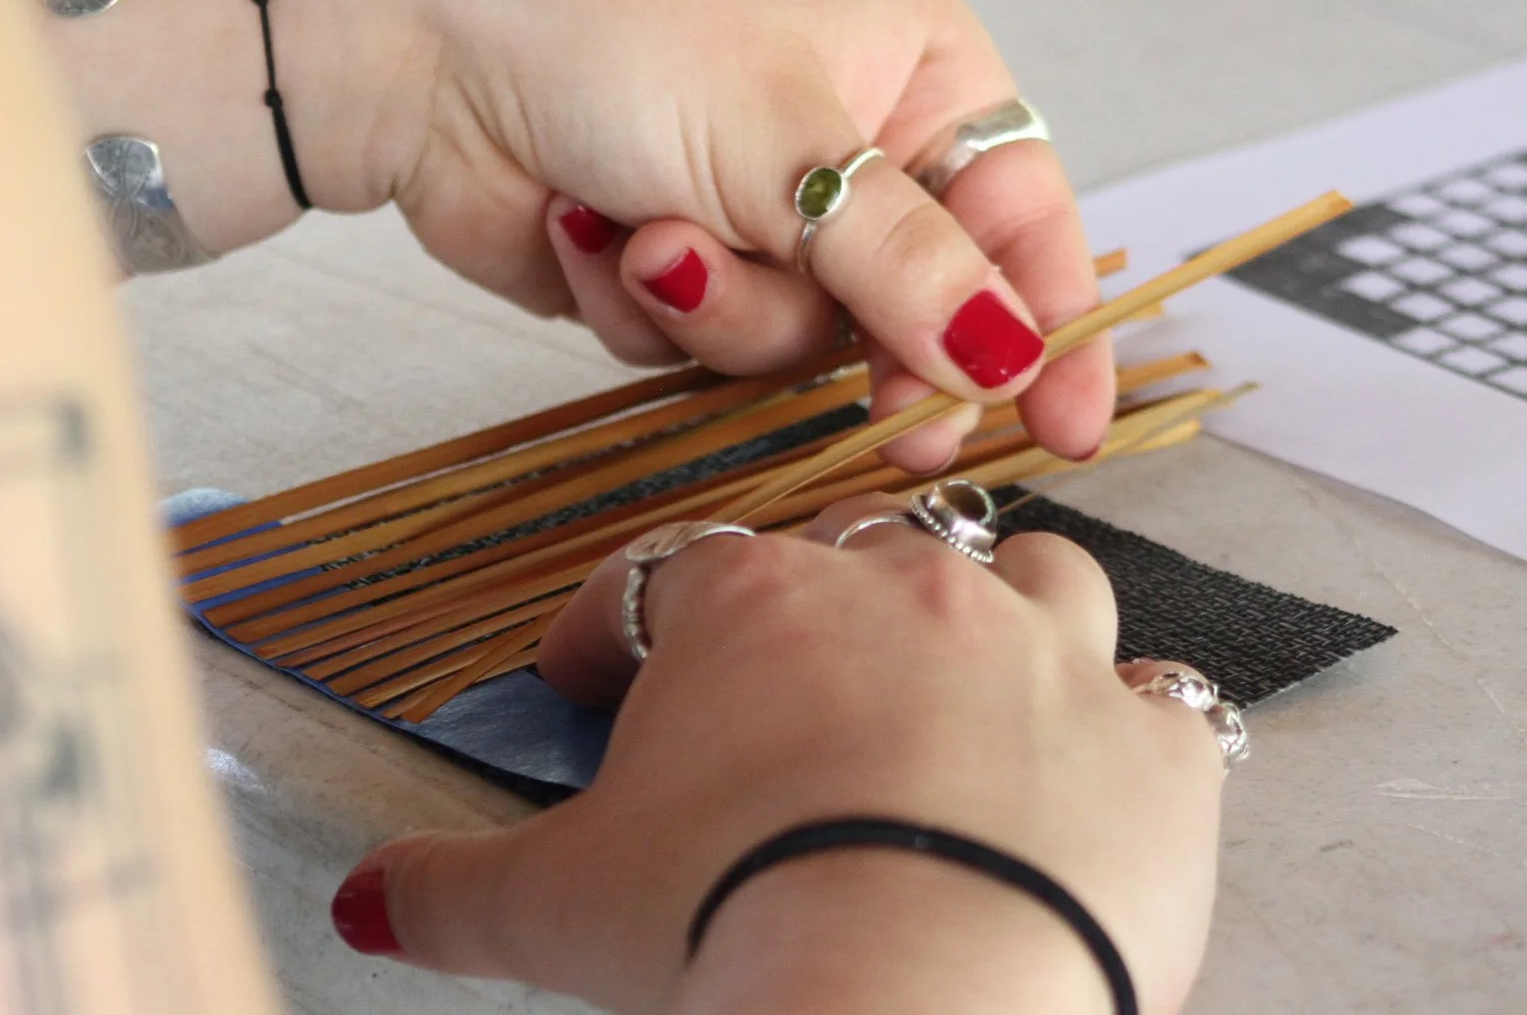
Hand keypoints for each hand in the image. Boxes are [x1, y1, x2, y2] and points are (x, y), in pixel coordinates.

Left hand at [289, 0, 1115, 467]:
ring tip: (649, 235)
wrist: (413, 35)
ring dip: (723, 309)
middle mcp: (845, 136)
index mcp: (913, 62)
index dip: (1050, 325)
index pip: (1022, 214)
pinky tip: (585, 228)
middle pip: (919, 302)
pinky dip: (644, 304)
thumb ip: (911, 267)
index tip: (1067, 425)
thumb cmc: (618, 22)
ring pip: (799, 340)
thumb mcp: (791, 142)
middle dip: (879, 350)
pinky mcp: (664, 263)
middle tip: (893, 420)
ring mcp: (751, 204)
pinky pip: (699, 343)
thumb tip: (1015, 357)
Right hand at [330, 497, 1224, 1013]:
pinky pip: (1164, 699)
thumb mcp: (554, 912)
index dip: (614, 635)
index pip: (661, 580)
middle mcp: (907, 590)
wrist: (912, 999)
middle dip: (823, 615)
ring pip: (1038, 576)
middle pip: (859, 556)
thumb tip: (363, 899)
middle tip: (788, 702)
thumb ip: (448, 890)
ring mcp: (1047, 655)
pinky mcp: (1154, 747)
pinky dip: (1136, 730)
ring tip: (970, 691)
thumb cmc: (731, 926)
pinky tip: (1107, 769)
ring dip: (1007, 623)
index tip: (592, 684)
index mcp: (749, 605)